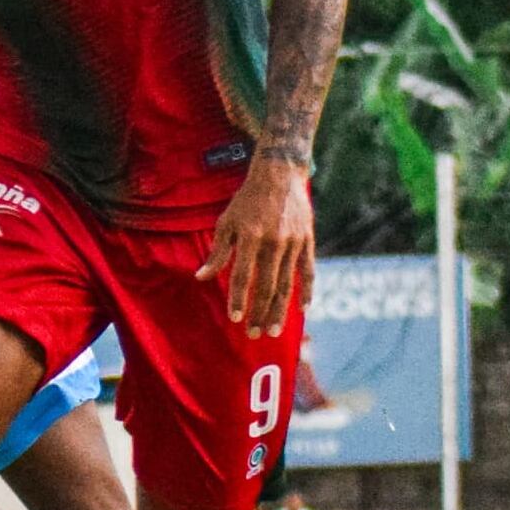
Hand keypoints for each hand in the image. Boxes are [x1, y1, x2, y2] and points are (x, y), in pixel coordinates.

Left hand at [198, 155, 312, 338]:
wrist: (279, 175)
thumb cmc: (246, 201)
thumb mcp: (225, 222)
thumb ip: (217, 252)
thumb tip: (201, 277)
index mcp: (249, 236)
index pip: (242, 275)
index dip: (238, 298)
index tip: (235, 318)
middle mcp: (273, 241)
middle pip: (266, 286)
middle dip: (259, 312)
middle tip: (254, 334)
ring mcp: (294, 242)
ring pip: (287, 284)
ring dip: (280, 310)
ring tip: (273, 330)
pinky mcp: (308, 240)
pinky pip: (308, 271)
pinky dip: (306, 291)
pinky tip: (302, 310)